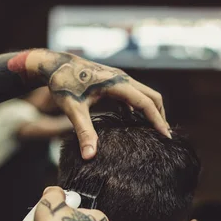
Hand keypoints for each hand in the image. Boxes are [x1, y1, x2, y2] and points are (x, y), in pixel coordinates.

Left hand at [25, 50, 169, 158]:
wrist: (54, 65)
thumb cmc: (63, 84)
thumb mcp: (73, 109)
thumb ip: (83, 132)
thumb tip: (90, 156)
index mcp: (117, 83)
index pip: (146, 103)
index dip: (158, 120)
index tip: (166, 136)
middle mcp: (122, 78)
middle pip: (151, 96)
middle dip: (160, 115)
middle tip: (164, 136)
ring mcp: (118, 78)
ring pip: (144, 94)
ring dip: (150, 111)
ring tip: (152, 132)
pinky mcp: (113, 81)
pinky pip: (133, 95)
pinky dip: (138, 108)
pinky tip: (133, 123)